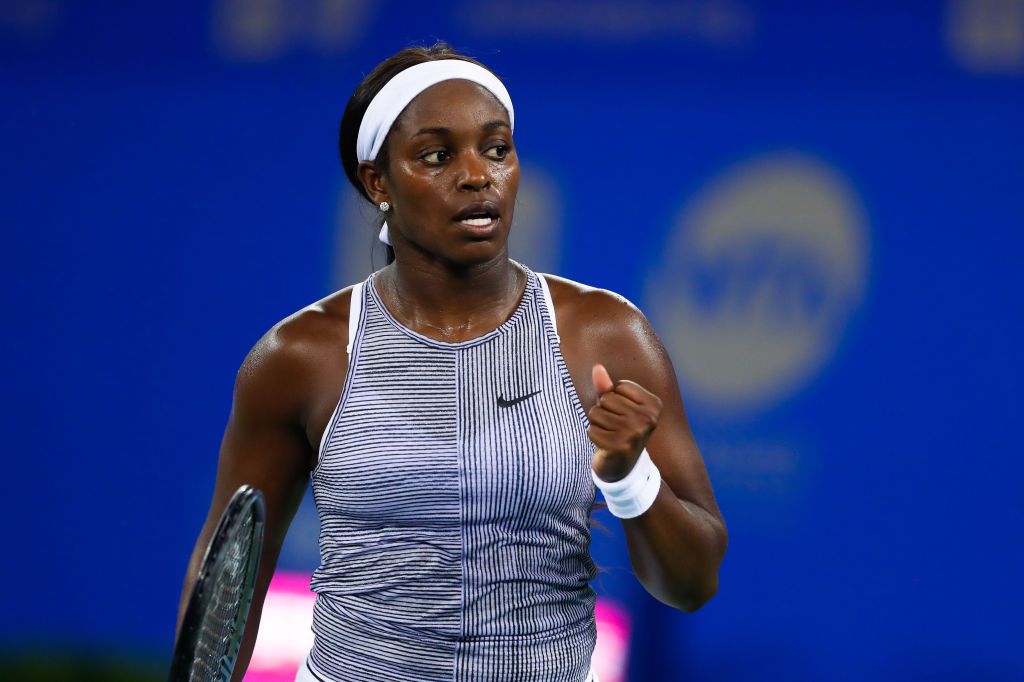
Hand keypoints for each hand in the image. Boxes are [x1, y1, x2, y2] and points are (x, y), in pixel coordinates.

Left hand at [588, 364, 662, 481]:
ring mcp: (635, 433)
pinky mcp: (620, 447)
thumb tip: (597, 367)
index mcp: (654, 405)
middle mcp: (648, 418)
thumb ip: (606, 386)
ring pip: (596, 413)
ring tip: (609, 434)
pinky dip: (593, 436)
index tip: (623, 415)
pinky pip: (591, 430)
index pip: (619, 386)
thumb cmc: (619, 429)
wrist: (623, 467)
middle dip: (603, 411)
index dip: (613, 398)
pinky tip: (605, 445)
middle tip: (614, 427)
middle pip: (606, 398)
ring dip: (597, 424)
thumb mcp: (616, 406)